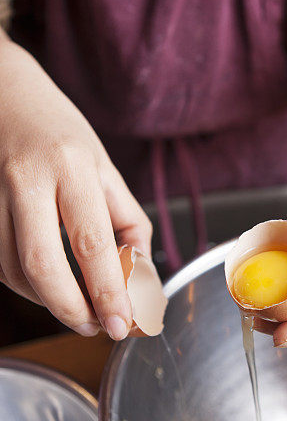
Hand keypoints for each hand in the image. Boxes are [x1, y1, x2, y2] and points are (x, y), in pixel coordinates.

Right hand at [0, 37, 151, 338]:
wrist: (3, 93)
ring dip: (45, 300)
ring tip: (74, 306)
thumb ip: (126, 221)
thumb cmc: (60, 132)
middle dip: (70, 309)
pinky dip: (21, 282)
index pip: (92, 244)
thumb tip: (139, 274)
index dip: (107, 293)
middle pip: (42, 265)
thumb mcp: (104, 167)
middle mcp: (26, 178)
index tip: (121, 324)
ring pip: (10, 269)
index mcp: (71, 166)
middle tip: (95, 327)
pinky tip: (44, 283)